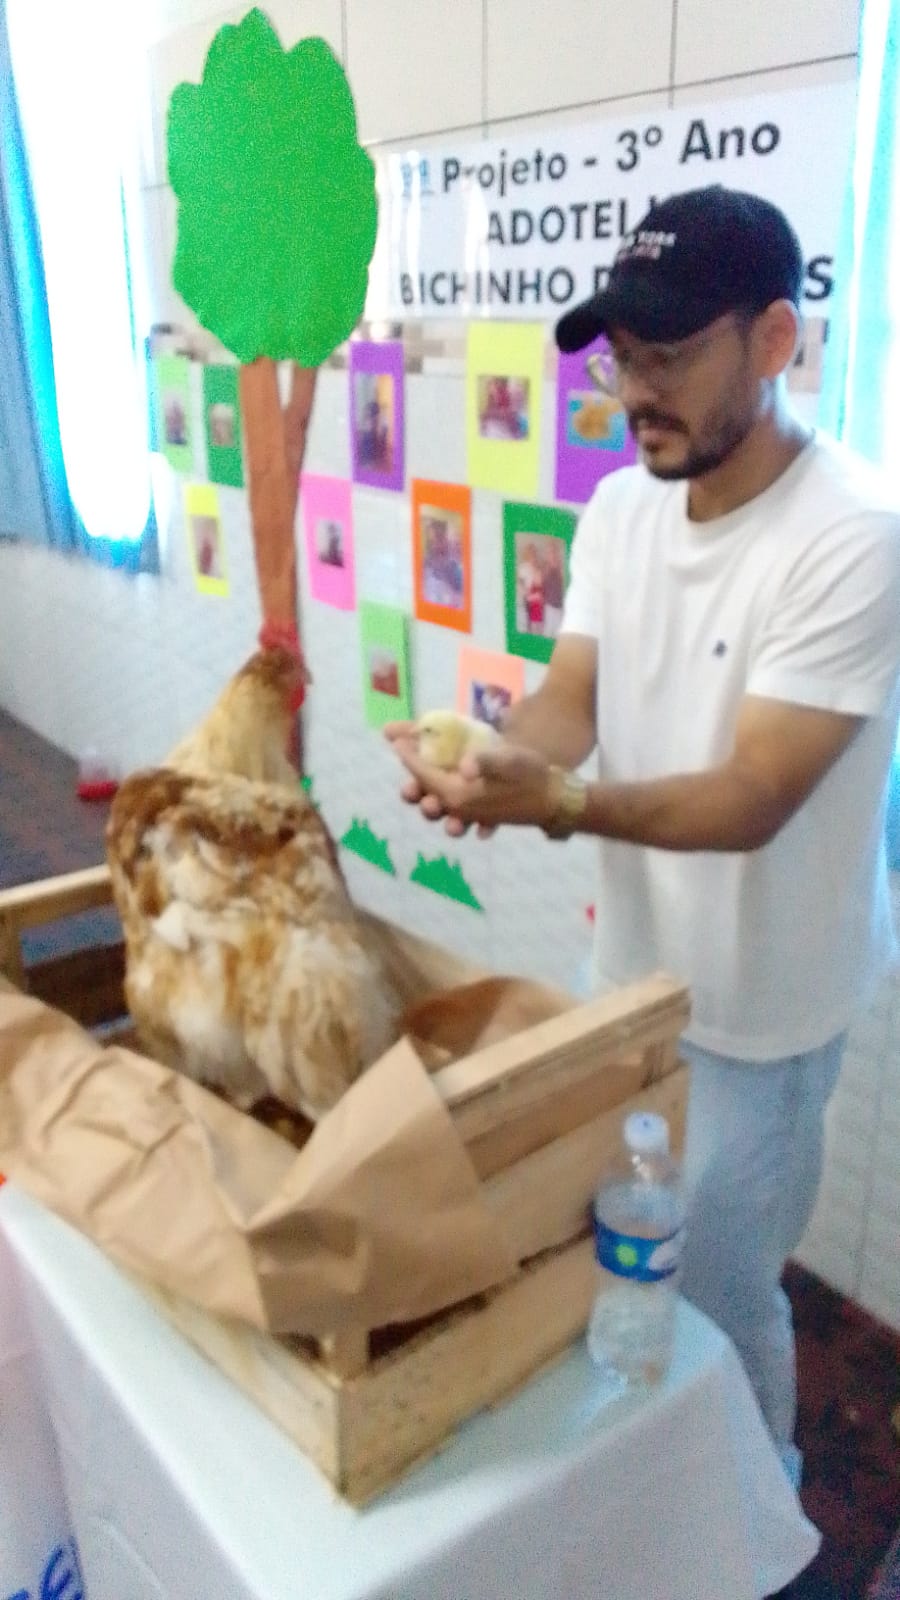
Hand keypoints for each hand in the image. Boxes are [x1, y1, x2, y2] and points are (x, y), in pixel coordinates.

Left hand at [385, 723, 555, 836]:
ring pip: (438, 805)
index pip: (423, 773)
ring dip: (425, 796)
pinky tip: (443, 794)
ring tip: (416, 784)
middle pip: (425, 793)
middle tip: (404, 758)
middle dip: (411, 778)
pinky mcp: (482, 816)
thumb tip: (463, 767)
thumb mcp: (509, 761)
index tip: (396, 740)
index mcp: (459, 794)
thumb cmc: (531, 775)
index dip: (408, 755)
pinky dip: (446, 804)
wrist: (556, 799)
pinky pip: (457, 811)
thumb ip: (484, 761)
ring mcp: (470, 814)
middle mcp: (459, 807)